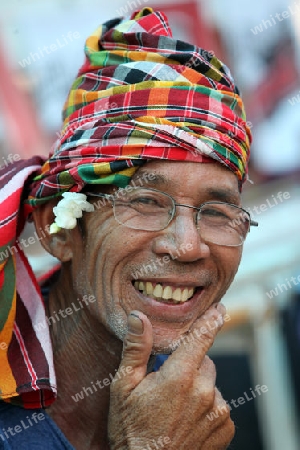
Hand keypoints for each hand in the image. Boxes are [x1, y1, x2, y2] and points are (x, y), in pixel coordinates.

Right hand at [108, 304, 233, 449]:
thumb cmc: (131, 430)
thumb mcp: (123, 387)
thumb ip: (136, 349)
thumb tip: (138, 317)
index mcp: (180, 377)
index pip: (202, 338)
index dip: (211, 319)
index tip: (219, 308)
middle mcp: (205, 392)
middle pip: (204, 362)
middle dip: (190, 364)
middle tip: (168, 382)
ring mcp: (218, 412)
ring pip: (211, 384)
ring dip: (198, 387)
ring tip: (175, 407)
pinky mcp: (225, 428)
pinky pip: (219, 405)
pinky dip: (207, 406)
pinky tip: (187, 419)